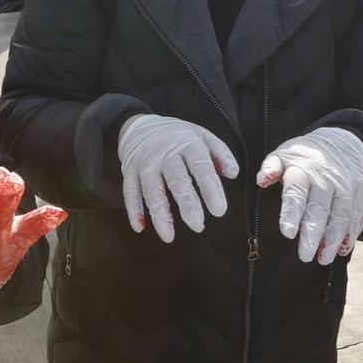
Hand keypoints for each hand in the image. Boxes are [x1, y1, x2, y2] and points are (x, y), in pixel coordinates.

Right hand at [117, 113, 238, 241]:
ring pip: (152, 190)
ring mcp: (145, 163)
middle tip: (198, 225)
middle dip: (187, 203)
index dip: (210, 188)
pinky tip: (140, 227)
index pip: (200, 166)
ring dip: (160, 214)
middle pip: (176, 180)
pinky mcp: (129, 172)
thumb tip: (233, 173)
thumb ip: (220, 153)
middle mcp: (165, 153)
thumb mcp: (202, 136)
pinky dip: (133, 210)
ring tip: (169, 236)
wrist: (140, 126)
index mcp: (188, 143)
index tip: (219, 210)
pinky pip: (130, 192)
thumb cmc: (177, 136)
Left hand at [258, 127, 362, 264]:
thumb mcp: (284, 154)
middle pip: (321, 207)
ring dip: (334, 238)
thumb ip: (271, 167)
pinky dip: (352, 234)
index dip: (292, 212)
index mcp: (304, 169)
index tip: (287, 233)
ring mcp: (347, 186)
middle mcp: (327, 178)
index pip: (297, 191)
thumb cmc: (305, 156)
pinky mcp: (360, 194)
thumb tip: (261, 179)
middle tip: (304, 255)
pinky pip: (357, 216)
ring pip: (342, 214)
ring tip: (323, 258)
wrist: (342, 142)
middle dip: (313, 232)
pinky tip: (343, 250)